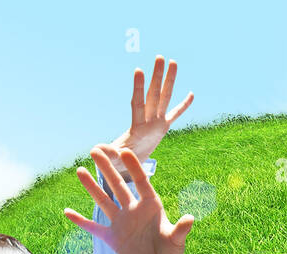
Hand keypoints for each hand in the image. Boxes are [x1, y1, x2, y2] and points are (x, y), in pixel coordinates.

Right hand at [66, 145, 193, 253]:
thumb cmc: (171, 253)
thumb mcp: (176, 242)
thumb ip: (181, 230)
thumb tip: (191, 218)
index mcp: (150, 206)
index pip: (141, 182)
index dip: (134, 167)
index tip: (124, 151)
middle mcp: (133, 210)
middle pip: (117, 185)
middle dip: (107, 169)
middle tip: (95, 150)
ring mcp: (121, 222)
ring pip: (103, 201)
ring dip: (91, 187)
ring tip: (79, 170)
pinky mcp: (112, 237)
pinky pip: (93, 228)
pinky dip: (81, 221)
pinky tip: (67, 212)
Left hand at [109, 54, 193, 169]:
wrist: (129, 163)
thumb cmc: (120, 159)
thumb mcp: (114, 157)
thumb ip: (107, 152)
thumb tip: (95, 149)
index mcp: (136, 126)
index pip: (137, 103)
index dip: (138, 88)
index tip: (139, 70)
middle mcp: (147, 119)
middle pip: (153, 94)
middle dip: (156, 76)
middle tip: (159, 57)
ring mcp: (156, 122)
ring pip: (164, 97)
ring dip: (169, 81)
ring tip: (173, 62)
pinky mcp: (163, 127)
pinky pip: (175, 114)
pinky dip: (183, 105)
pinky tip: (191, 94)